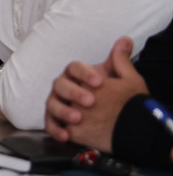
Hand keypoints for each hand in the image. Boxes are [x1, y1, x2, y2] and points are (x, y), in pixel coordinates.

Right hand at [47, 37, 145, 152]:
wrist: (122, 123)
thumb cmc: (121, 99)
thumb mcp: (126, 80)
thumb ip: (121, 60)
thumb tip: (126, 40)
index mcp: (78, 75)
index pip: (74, 68)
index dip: (84, 74)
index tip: (99, 82)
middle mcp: (66, 88)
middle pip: (60, 85)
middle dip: (74, 93)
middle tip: (90, 102)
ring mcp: (60, 104)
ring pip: (52, 104)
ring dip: (63, 111)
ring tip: (78, 119)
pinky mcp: (58, 122)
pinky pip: (50, 124)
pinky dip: (56, 129)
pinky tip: (66, 135)